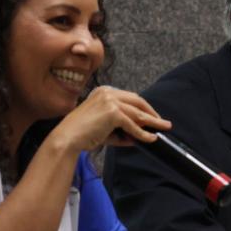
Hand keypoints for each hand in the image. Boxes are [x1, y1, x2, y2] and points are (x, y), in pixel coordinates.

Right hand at [53, 86, 171, 151]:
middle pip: (137, 101)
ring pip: (137, 113)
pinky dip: (142, 133)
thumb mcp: (104, 127)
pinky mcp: (112, 113)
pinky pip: (132, 125)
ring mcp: (110, 101)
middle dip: (151, 112)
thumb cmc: (82, 134)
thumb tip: (139, 136)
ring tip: (163, 128)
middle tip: (162, 122)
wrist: (67, 138)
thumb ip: (121, 129)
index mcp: (104, 92)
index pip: (130, 97)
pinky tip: (150, 138)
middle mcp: (108, 93)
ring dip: (152, 122)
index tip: (152, 116)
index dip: (143, 107)